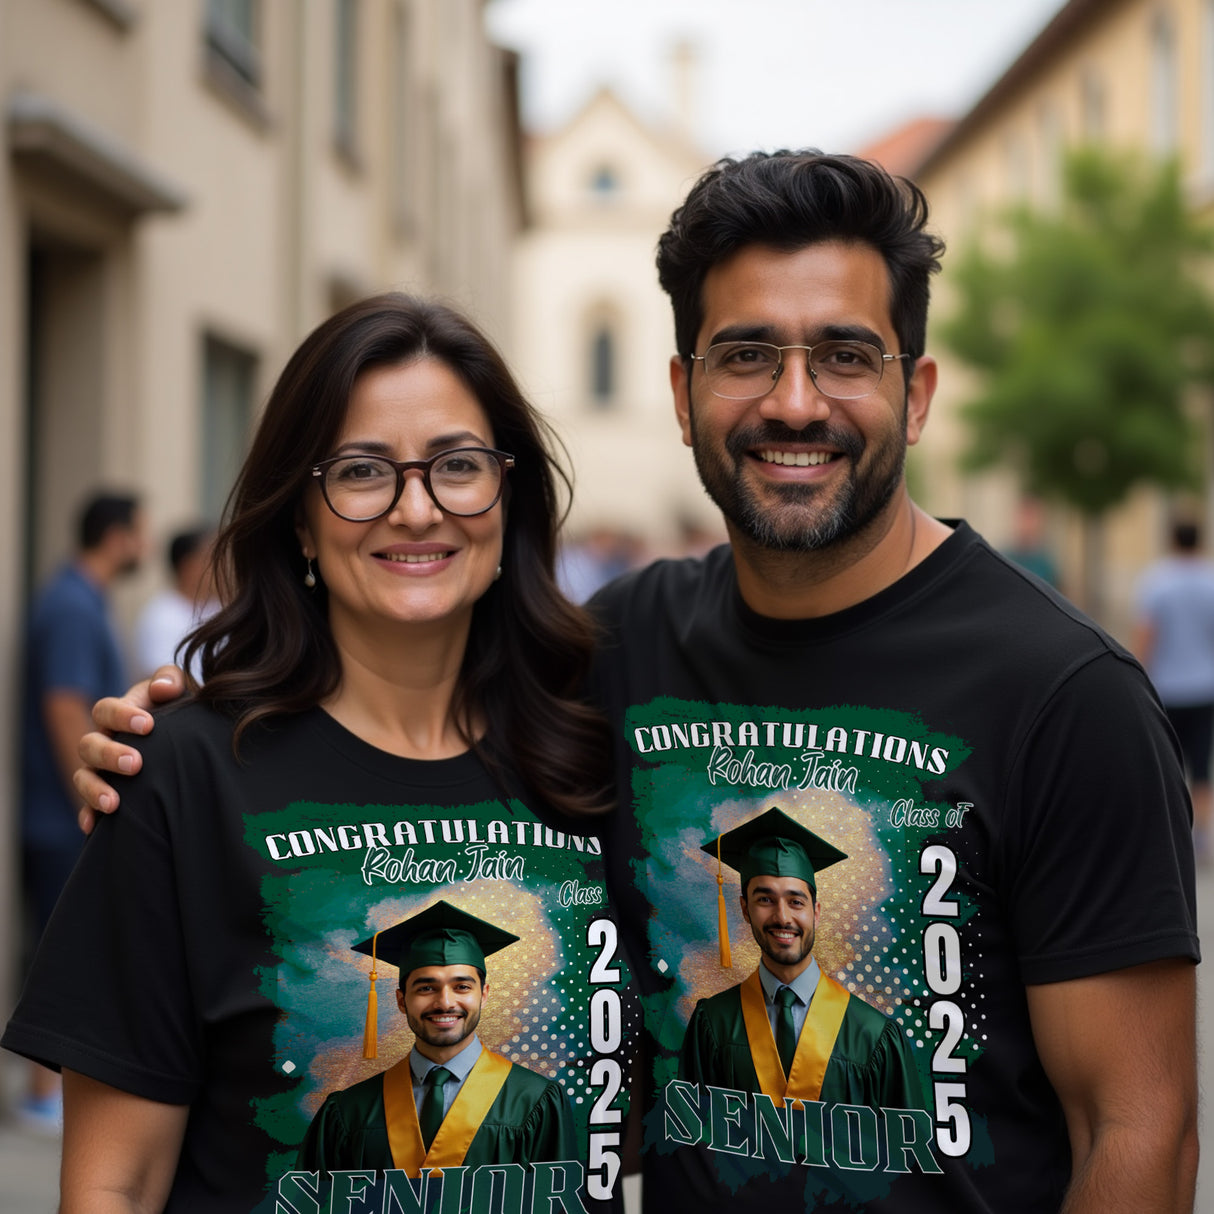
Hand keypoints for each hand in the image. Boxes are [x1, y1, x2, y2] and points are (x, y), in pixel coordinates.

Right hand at [74, 666, 187, 833]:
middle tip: (135, 764)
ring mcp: (100, 770)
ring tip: (114, 802)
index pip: (106, 710)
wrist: (189, 743)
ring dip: (95, 789)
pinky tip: (94, 827)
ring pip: (83, 776)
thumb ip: (170, 681)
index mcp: (118, 715)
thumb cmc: (180, 714)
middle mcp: (103, 741)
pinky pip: (86, 807)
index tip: (148, 725)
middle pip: (89, 745)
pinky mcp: (103, 794)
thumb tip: (163, 688)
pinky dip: (88, 815)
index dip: (122, 716)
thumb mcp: (179, 694)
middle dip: (109, 754)